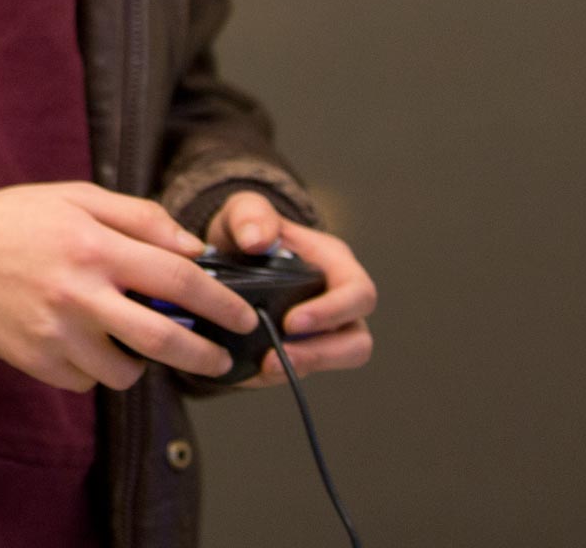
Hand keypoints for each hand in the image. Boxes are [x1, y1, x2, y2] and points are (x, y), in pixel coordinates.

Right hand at [0, 182, 258, 390]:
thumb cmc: (14, 219)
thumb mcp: (76, 197)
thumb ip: (139, 217)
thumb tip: (192, 248)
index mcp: (94, 245)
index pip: (180, 280)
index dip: (222, 303)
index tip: (242, 317)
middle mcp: (79, 292)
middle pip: (165, 340)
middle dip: (205, 356)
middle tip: (221, 360)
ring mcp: (56, 331)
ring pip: (126, 371)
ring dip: (143, 364)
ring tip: (133, 344)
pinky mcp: (35, 360)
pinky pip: (87, 382)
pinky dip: (96, 370)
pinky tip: (84, 344)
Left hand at [205, 192, 377, 388]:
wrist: (228, 254)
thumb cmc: (248, 229)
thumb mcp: (246, 211)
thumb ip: (251, 215)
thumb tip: (257, 240)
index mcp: (335, 264)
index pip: (357, 293)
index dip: (332, 312)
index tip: (292, 322)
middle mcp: (339, 301)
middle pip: (357, 340)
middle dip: (321, 353)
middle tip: (276, 356)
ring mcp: (325, 330)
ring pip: (336, 361)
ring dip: (302, 367)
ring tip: (264, 367)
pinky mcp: (303, 349)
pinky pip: (302, 370)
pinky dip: (278, 374)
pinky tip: (248, 371)